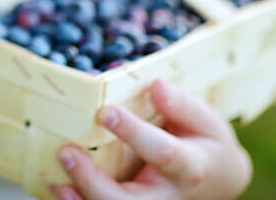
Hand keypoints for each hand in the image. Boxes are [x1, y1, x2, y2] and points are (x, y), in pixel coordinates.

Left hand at [54, 79, 251, 199]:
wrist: (218, 182)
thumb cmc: (206, 145)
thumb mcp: (207, 122)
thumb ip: (182, 105)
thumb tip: (156, 86)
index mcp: (189, 166)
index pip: (161, 153)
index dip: (133, 133)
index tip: (105, 112)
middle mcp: (167, 196)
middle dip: (94, 182)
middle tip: (66, 152)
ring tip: (56, 180)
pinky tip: (59, 189)